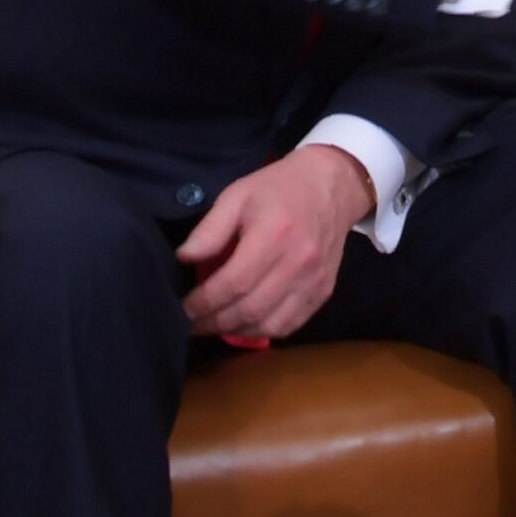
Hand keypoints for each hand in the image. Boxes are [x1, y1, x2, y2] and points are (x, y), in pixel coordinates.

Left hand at [177, 146, 373, 341]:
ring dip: (237, 331)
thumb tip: (184, 259)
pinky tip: (245, 324)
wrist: (331, 186)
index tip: (184, 309)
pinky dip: (264, 330)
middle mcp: (298, 263)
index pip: (233, 283)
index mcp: (274, 235)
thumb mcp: (237, 195)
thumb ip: (210, 229)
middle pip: (250, 309)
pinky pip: (291, 324)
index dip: (204, 302)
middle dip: (214, 322)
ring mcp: (315, 280)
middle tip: (192, 323)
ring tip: (215, 325)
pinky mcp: (324, 290)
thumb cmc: (278, 188)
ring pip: (271, 324)